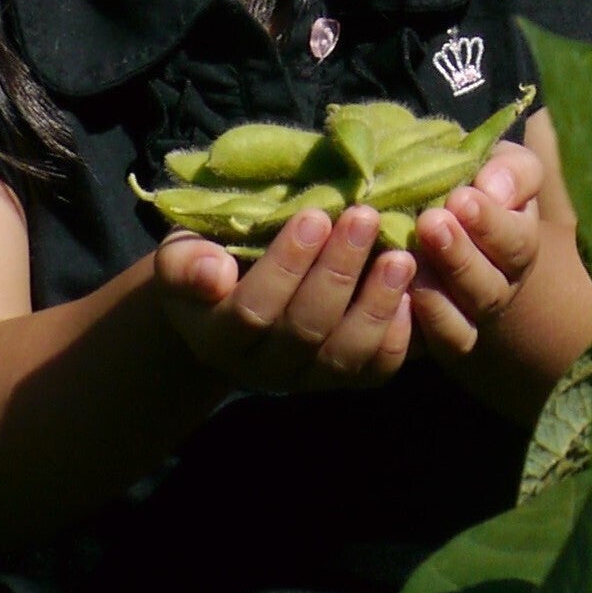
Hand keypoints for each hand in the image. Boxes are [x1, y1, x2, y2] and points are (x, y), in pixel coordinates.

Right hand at [154, 202, 415, 393]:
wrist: (226, 304)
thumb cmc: (208, 262)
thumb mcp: (181, 255)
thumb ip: (185, 264)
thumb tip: (213, 273)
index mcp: (218, 337)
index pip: (253, 310)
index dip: (286, 264)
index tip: (315, 215)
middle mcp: (262, 369)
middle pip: (305, 329)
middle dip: (337, 271)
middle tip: (365, 216)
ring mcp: (306, 378)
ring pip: (344, 356)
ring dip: (376, 305)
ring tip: (401, 256)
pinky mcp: (343, 377)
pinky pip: (373, 370)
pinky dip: (396, 337)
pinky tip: (410, 294)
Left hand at [405, 140, 541, 360]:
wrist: (440, 222)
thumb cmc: (474, 187)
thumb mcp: (501, 167)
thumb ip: (511, 172)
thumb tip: (494, 189)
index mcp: (517, 247)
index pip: (515, 243)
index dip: (490, 224)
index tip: (460, 198)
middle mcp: (495, 291)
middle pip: (487, 290)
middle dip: (459, 257)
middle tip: (430, 223)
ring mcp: (462, 321)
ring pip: (459, 328)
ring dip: (435, 298)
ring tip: (406, 262)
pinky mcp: (424, 341)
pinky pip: (421, 349)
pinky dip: (407, 330)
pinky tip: (389, 299)